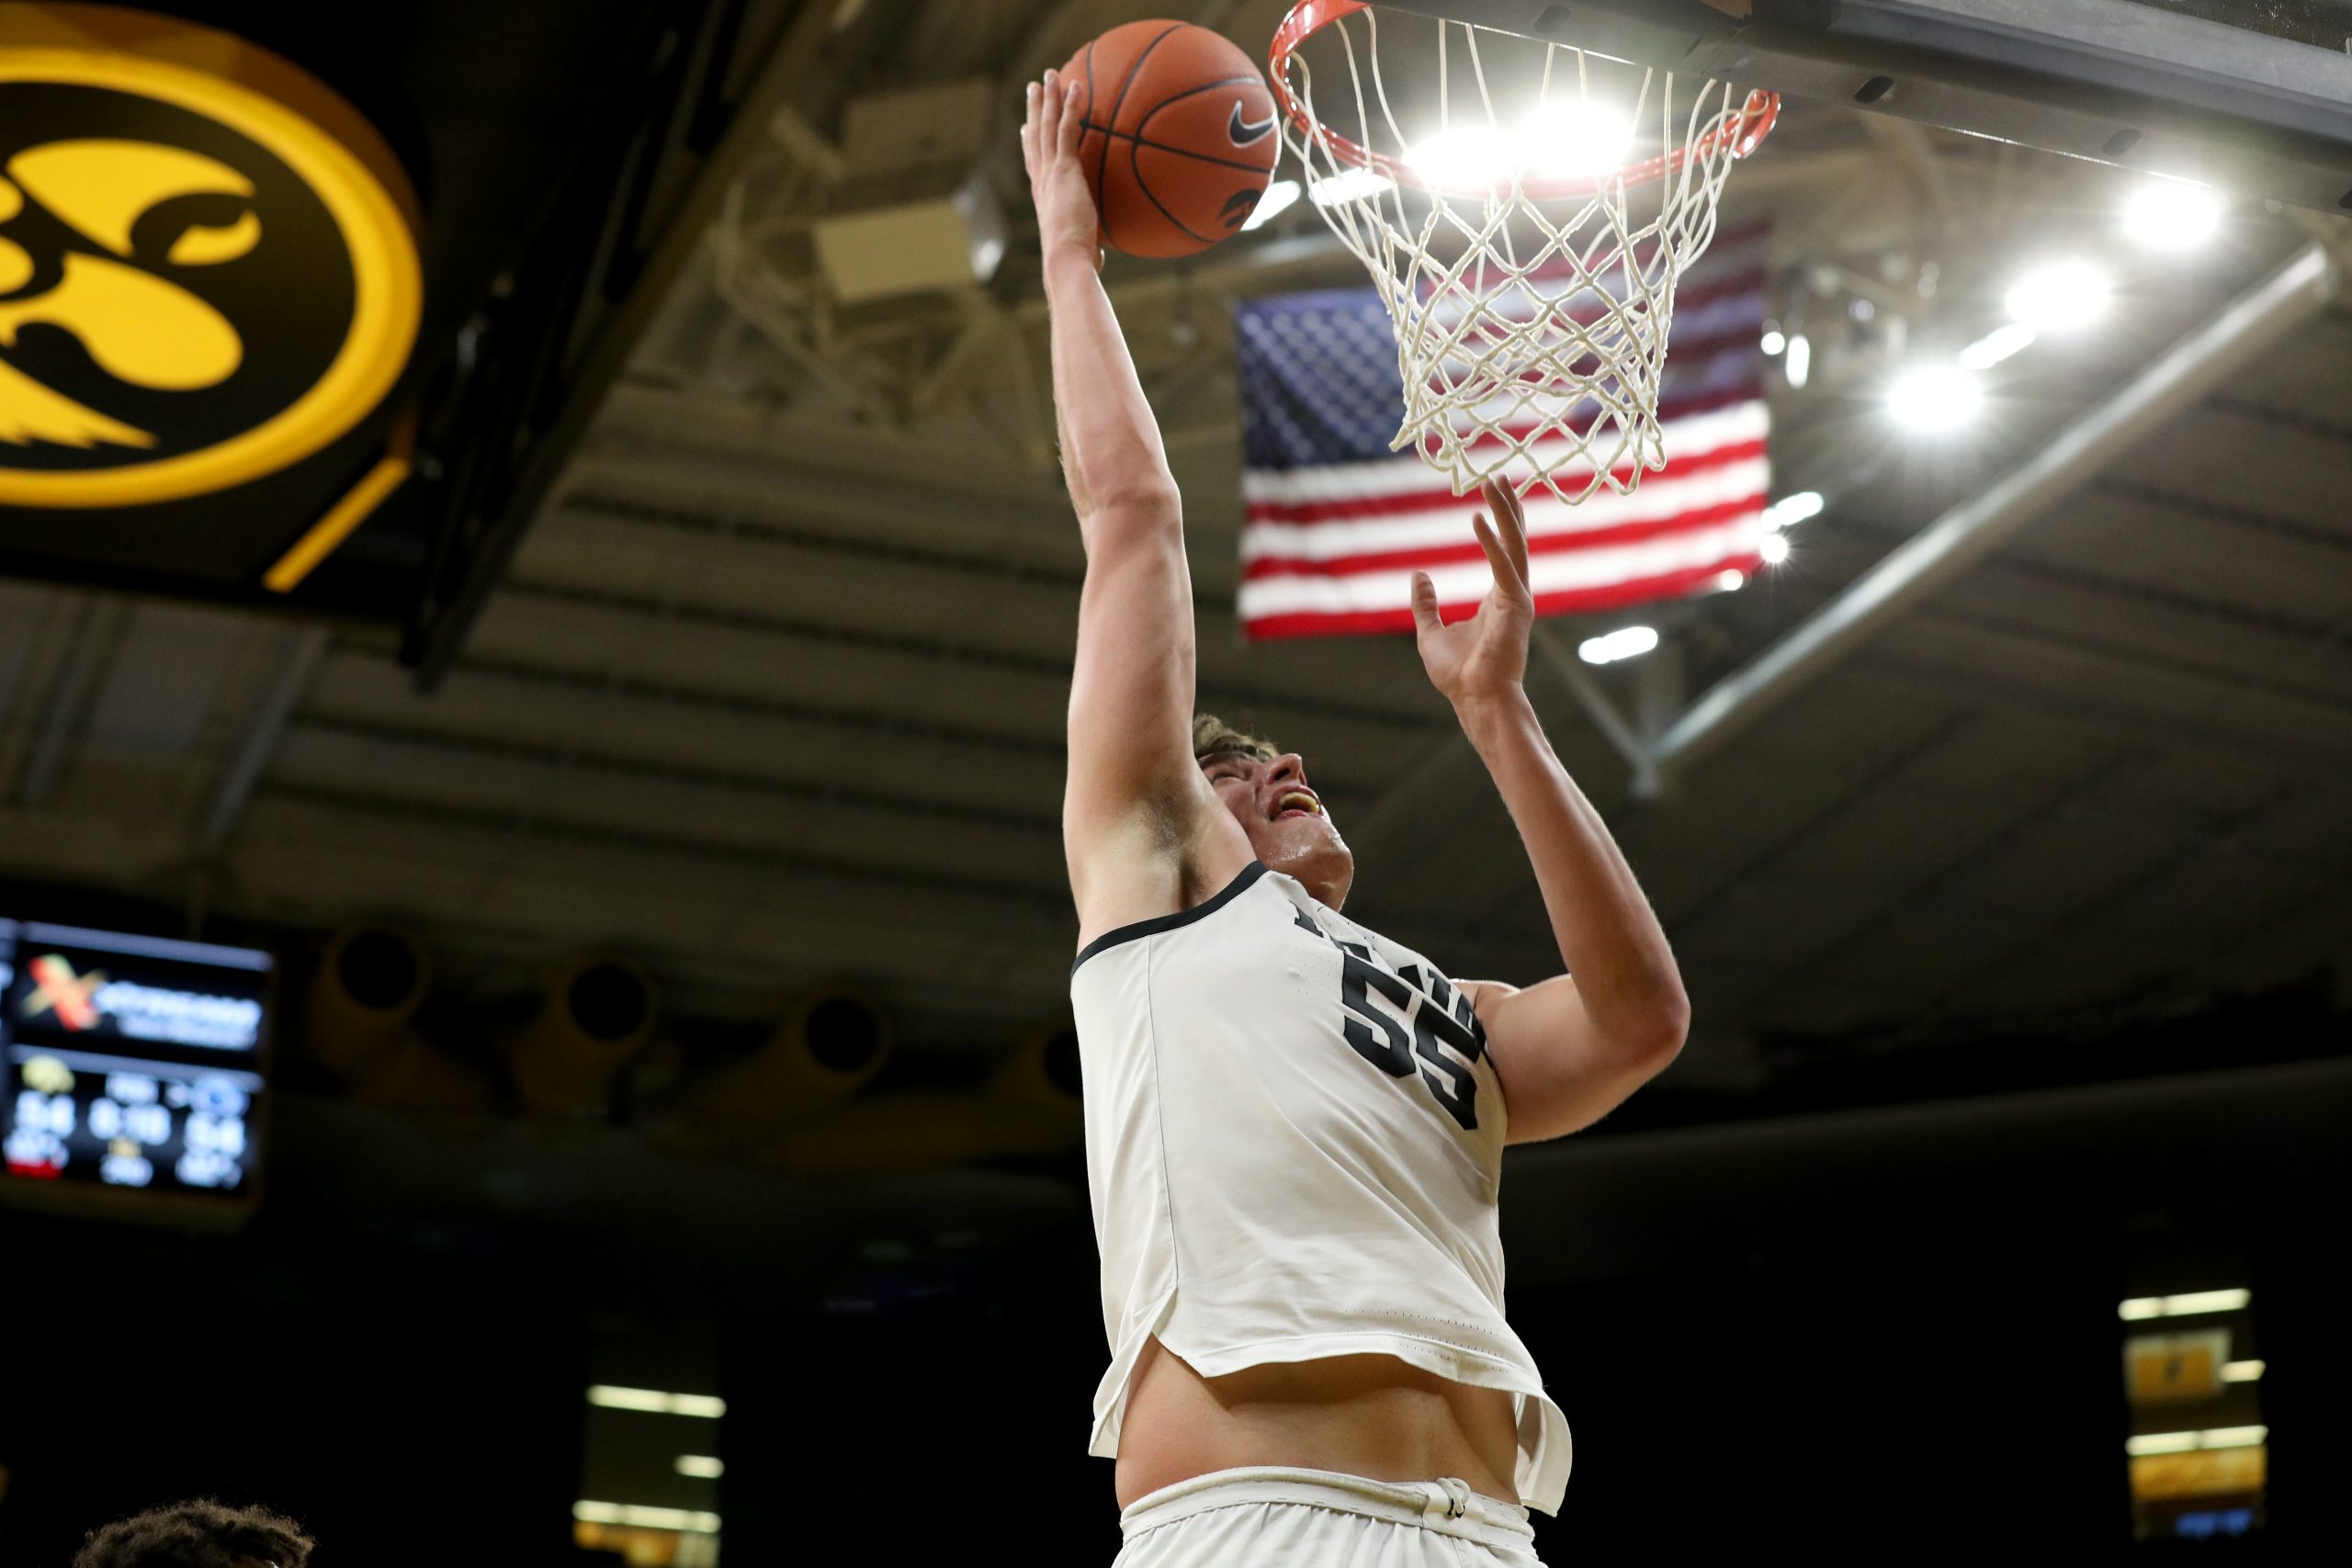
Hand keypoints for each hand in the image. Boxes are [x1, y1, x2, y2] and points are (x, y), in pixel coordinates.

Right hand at [1022, 70, 1099, 268]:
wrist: (1065, 257)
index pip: (1033, 163)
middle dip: (1034, 109)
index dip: (1028, 143)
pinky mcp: (1064, 167)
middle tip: (1033, 88)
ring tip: (1049, 74)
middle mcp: (1041, 179)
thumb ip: (1088, 247)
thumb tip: (1097, 259)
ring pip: (1047, 125)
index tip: (1025, 128)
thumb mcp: (1080, 249)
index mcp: (1042, 196)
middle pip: (1035, 135)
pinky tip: (1076, 85)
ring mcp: (1050, 171)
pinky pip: (1068, 129)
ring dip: (1048, 97)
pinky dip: (1071, 105)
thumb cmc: (1074, 261)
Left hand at [1410, 478, 1532, 709]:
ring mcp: (1518, 599)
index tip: (1492, 494)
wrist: (1474, 699)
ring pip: (1515, 545)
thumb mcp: (1430, 631)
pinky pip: (1503, 565)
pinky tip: (1478, 518)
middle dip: (1508, 507)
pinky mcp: (1515, 606)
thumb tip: (1419, 574)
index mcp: (1499, 598)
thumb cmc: (1458, 674)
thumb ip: (1425, 603)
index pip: (1504, 550)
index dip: (1500, 521)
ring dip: (1506, 512)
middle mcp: (1513, 594)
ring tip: (1495, 481)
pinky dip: (1492, 541)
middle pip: (1514, 540)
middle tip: (1498, 475)